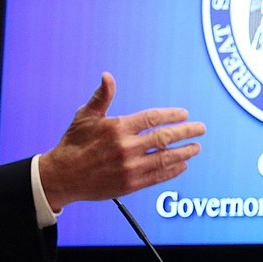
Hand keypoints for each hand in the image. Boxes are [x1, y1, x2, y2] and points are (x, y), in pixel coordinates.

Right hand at [38, 72, 205, 211]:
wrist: (62, 176)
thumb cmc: (73, 143)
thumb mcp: (85, 116)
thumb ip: (102, 97)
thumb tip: (108, 76)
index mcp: (117, 128)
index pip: (153, 118)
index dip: (171, 115)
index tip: (184, 114)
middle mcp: (126, 148)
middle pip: (165, 138)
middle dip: (186, 132)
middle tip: (200, 129)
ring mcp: (130, 168)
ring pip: (165, 158)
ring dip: (184, 152)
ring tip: (196, 147)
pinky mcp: (130, 185)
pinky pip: (158, 177)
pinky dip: (173, 171)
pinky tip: (182, 165)